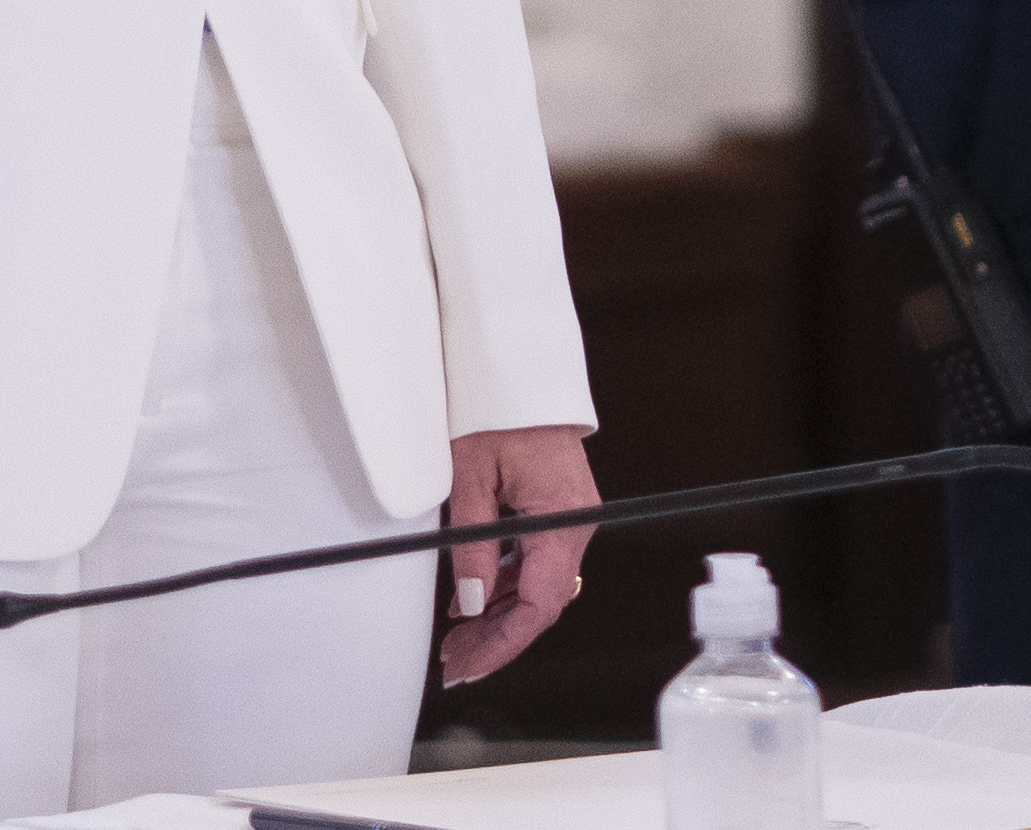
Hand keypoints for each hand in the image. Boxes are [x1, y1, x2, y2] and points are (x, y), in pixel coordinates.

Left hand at [440, 422, 597, 686]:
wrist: (514, 367)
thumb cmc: (494, 408)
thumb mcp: (469, 478)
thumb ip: (471, 546)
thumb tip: (469, 602)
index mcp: (562, 517)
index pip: (539, 602)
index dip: (504, 641)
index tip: (472, 663)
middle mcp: (574, 523)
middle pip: (540, 601)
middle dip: (497, 637)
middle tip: (455, 663)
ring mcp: (568, 517)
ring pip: (536, 585)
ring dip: (498, 615)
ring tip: (457, 640)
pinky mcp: (555, 510)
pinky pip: (533, 560)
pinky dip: (504, 584)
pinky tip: (473, 601)